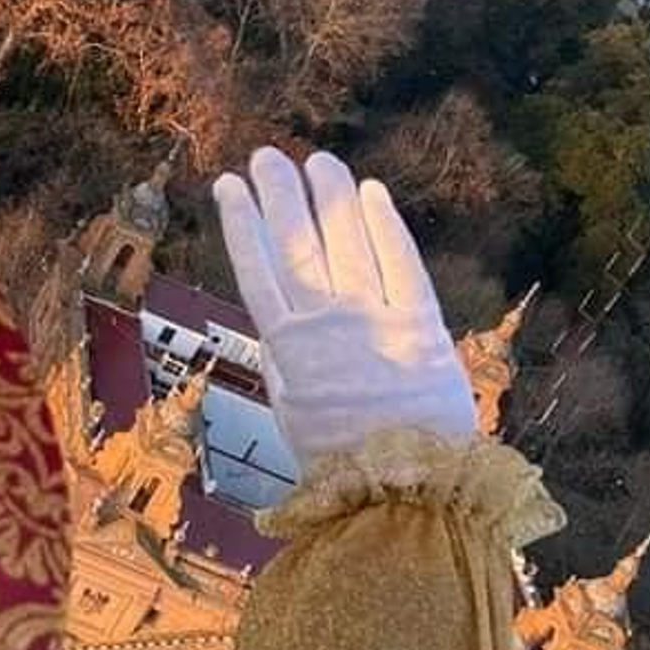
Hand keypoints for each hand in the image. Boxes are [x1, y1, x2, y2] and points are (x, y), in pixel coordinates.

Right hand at [213, 147, 475, 472]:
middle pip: (296, 243)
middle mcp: (326, 324)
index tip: (228, 185)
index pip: (255, 269)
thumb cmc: (344, 462)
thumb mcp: (293, 414)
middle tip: (267, 156)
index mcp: (287, 349)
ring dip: (328, 195)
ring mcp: (374, 320)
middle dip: (278, 194)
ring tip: (317, 162)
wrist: (408, 493)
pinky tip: (371, 192)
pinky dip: (385, 225)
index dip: (240, 222)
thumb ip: (284, 365)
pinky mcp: (421, 326)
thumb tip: (276, 326)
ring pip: (344, 241)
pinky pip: (402, 264)